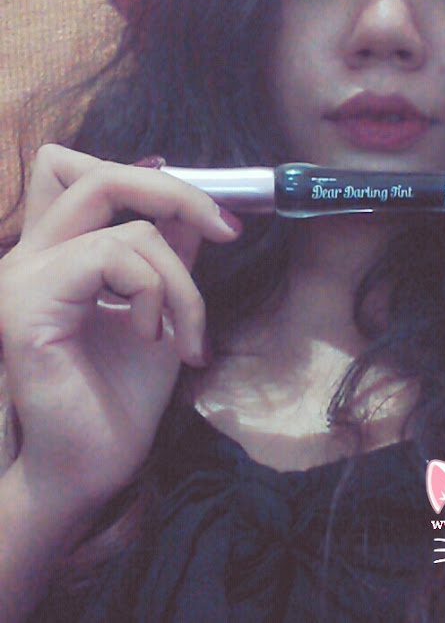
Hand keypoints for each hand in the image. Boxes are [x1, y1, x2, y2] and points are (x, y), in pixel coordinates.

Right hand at [0, 144, 240, 509]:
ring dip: (179, 280)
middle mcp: (29, 257)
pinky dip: (153, 292)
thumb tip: (189, 213)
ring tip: (185, 334)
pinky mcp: (27, 303)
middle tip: (225, 229)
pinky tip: (150, 336)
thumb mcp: (160, 311)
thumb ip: (167, 258)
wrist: (92, 466)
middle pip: (98, 176)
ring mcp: (21, 277)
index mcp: (57, 257)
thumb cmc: (122, 398)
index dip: (157, 181)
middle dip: (175, 193)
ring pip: (127, 227)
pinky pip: (112, 257)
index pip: (93, 181)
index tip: (219, 220)